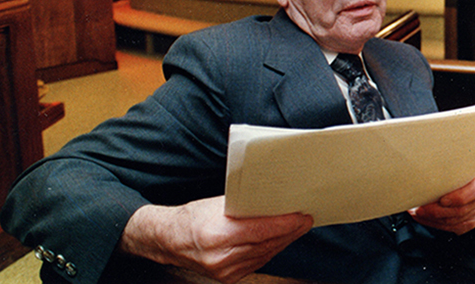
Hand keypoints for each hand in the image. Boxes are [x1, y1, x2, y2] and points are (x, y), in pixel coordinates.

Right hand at [119, 196, 312, 283]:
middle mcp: (222, 258)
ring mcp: (225, 272)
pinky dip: (270, 249)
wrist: (168, 241)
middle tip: (306, 219)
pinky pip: (258, 262)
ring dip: (284, 241)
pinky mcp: (229, 278)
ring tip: (297, 227)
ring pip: (265, 254)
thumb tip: (273, 199)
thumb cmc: (192, 217)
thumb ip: (245, 204)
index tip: (302, 216)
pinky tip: (280, 239)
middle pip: (267, 244)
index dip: (285, 224)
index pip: (261, 230)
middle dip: (290, 231)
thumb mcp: (218, 204)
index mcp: (217, 235)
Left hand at [408, 169, 474, 235]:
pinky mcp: (471, 221)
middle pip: (461, 209)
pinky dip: (436, 224)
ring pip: (455, 221)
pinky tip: (425, 218)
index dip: (458, 197)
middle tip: (420, 208)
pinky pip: (453, 227)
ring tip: (417, 212)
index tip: (441, 199)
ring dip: (432, 219)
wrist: (462, 175)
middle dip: (436, 211)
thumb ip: (447, 168)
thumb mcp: (454, 163)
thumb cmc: (456, 168)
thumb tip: (425, 168)